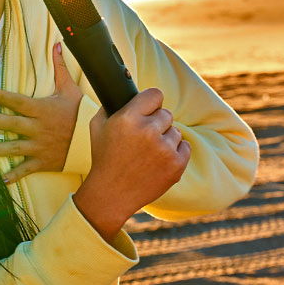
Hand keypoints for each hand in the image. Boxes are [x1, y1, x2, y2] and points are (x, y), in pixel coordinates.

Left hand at [0, 42, 81, 182]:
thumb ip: (60, 67)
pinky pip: (26, 169)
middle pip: (11, 123)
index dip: (1, 95)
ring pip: (14, 148)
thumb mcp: (70, 89)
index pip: (17, 101)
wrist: (97, 139)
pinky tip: (0, 179)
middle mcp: (38, 128)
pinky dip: (14, 175)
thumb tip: (57, 44)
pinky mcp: (44, 161)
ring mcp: (40, 146)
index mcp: (42, 109)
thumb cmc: (81, 112)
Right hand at [74, 87, 191, 242]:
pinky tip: (159, 160)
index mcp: (128, 118)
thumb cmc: (104, 158)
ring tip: (149, 152)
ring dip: (166, 139)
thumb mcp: (97, 126)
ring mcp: (164, 149)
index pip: (155, 94)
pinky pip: (185, 147)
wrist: (111, 193)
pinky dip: (175, 152)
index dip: (152, 101)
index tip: (150, 107)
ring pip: (176, 131)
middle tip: (144, 137)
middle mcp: (147, 131)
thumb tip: (125, 91)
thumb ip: (111, 105)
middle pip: (166, 113)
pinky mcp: (176, 165)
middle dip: (157, 123)